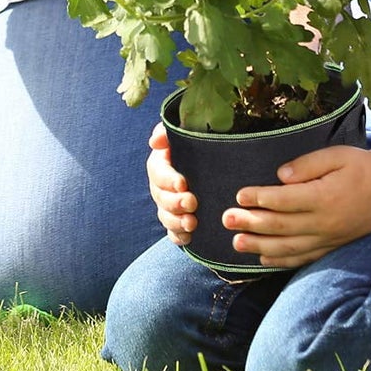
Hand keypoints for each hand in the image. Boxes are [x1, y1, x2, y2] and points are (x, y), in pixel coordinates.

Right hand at [146, 122, 195, 243]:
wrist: (215, 164)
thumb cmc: (199, 145)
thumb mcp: (187, 132)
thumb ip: (168, 132)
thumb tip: (154, 142)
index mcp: (161, 163)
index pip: (158, 172)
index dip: (168, 179)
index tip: (183, 183)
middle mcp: (161, 186)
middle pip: (160, 196)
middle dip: (174, 202)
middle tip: (192, 203)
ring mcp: (169, 205)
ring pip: (165, 216)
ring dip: (176, 221)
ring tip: (192, 223)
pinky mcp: (178, 221)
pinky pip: (172, 232)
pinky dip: (178, 236)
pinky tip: (189, 239)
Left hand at [223, 144, 370, 267]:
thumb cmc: (361, 166)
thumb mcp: (335, 155)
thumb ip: (306, 165)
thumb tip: (279, 176)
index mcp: (325, 197)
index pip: (285, 201)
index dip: (260, 198)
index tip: (239, 194)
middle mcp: (326, 223)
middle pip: (282, 226)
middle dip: (251, 224)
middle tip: (226, 219)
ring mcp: (330, 238)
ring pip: (290, 247)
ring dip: (261, 246)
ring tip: (236, 243)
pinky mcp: (334, 245)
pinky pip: (305, 257)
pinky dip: (283, 260)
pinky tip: (264, 258)